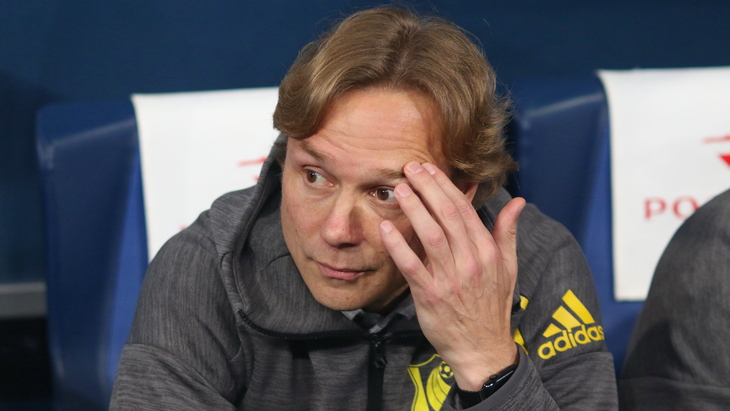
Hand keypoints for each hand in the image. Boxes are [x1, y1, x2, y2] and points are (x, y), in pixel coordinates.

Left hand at [379, 161, 524, 390]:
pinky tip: (386, 227)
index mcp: (488, 251)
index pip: (464, 210)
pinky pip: (411, 266)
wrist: (483, 349)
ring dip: (414, 209)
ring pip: (430, 235)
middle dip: (427, 188)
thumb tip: (519, 201)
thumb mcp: (508, 267)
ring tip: (401, 189)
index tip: (430, 169)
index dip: (445, 186)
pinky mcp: (430, 296)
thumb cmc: (493, 306)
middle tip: (410, 168)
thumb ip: (507, 232)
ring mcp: (450, 279)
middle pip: (446, 216)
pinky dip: (398, 245)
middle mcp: (470, 261)